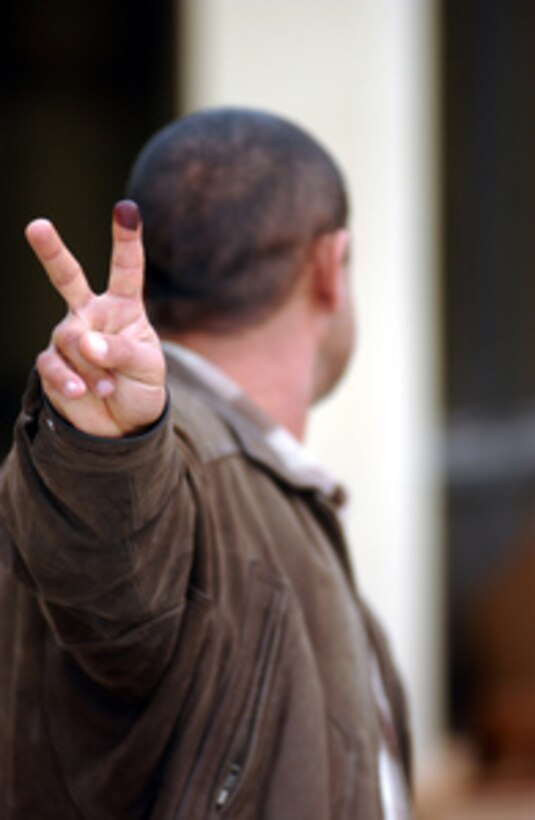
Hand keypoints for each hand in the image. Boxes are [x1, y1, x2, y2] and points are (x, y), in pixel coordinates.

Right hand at [26, 201, 165, 436]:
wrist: (123, 426)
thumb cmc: (141, 387)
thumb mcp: (147, 367)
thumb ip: (121, 350)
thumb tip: (85, 341)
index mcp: (123, 307)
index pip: (125, 268)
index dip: (126, 239)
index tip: (126, 208)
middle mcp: (92, 315)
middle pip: (68, 277)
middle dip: (52, 252)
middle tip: (36, 226)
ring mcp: (69, 339)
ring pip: (70, 338)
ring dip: (90, 364)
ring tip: (107, 387)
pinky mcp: (53, 365)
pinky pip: (53, 365)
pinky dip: (69, 379)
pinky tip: (82, 392)